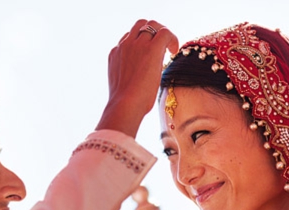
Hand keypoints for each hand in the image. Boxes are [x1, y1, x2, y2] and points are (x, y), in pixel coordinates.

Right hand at [96, 19, 178, 136]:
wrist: (124, 105)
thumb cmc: (124, 105)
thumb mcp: (122, 87)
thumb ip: (128, 77)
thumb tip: (140, 85)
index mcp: (115, 54)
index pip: (128, 38)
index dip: (141, 43)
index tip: (149, 55)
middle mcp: (124, 46)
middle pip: (140, 25)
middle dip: (152, 31)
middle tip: (162, 45)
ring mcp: (136, 45)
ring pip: (152, 25)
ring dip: (162, 33)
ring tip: (169, 47)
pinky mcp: (151, 49)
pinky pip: (165, 33)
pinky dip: (172, 39)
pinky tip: (174, 51)